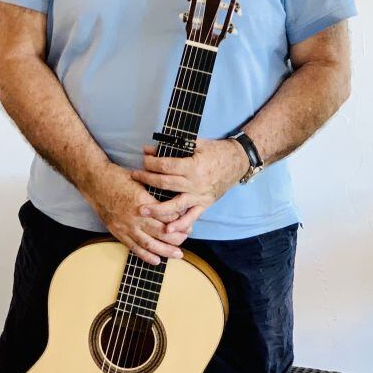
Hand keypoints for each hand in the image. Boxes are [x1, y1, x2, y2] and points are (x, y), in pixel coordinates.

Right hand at [83, 164, 189, 264]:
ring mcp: (125, 227)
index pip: (167, 215)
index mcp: (142, 202)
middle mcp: (135, 217)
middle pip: (161, 232)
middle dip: (176, 237)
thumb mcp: (140, 180)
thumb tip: (172, 201)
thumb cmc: (118, 178)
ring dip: (165, 251)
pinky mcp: (117, 232)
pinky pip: (133, 247)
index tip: (187, 219)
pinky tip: (157, 260)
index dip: (179, 218)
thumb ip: (155, 192)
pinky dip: (146, 255)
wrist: (95, 182)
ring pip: (149, 244)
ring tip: (178, 254)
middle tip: (186, 238)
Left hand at [131, 138, 247, 232]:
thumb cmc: (217, 150)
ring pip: (175, 205)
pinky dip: (180, 224)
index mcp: (193, 166)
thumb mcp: (197, 143)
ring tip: (142, 211)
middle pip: (166, 184)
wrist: (238, 161)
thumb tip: (151, 148)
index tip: (143, 160)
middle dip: (147, 181)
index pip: (166, 166)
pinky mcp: (205, 204)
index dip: (152, 163)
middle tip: (134, 178)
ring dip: (158, 210)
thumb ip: (174, 146)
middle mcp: (195, 183)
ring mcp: (200, 196)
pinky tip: (168, 229)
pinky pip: (191, 217)